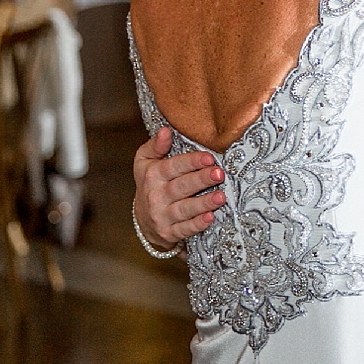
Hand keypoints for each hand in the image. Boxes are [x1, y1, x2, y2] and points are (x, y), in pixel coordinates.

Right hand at [132, 127, 225, 246]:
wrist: (143, 219)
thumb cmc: (150, 183)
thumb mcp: (145, 162)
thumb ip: (155, 146)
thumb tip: (165, 131)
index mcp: (152, 175)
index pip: (173, 167)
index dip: (191, 162)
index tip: (209, 158)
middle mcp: (155, 196)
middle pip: (180, 187)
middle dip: (201, 180)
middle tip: (219, 174)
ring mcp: (162, 216)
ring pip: (184, 209)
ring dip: (203, 203)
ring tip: (221, 197)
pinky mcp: (168, 233)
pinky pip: (184, 229)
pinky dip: (197, 225)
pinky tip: (210, 218)